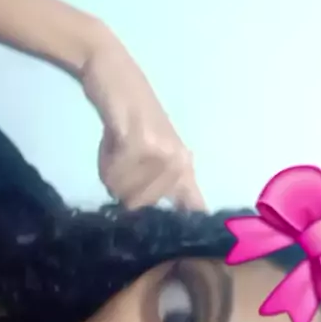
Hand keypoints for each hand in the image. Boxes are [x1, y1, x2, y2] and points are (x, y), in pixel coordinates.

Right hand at [82, 29, 205, 210]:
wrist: (112, 73)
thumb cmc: (125, 120)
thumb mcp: (145, 158)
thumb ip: (152, 190)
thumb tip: (142, 218)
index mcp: (183, 169)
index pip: (193, 208)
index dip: (195, 228)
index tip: (213, 248)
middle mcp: (180, 162)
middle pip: (140, 205)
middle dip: (122, 189)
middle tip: (121, 158)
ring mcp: (164, 152)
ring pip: (126, 192)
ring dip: (112, 175)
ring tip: (117, 147)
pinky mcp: (143, 142)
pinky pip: (116, 173)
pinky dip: (107, 162)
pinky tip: (111, 142)